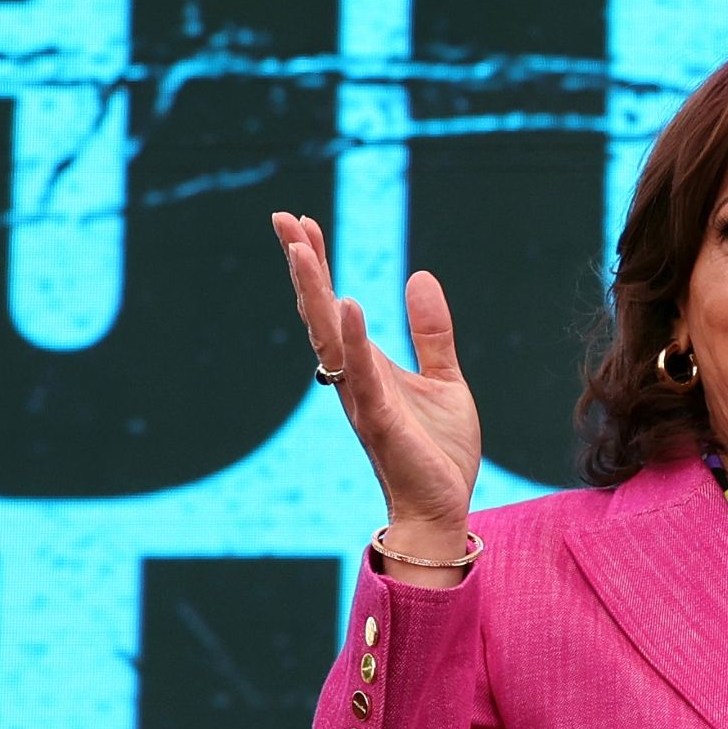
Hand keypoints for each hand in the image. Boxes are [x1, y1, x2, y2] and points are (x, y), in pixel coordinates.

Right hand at [274, 211, 481, 572]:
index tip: (302, 221)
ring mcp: (362, 398)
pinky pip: (363, 375)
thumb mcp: (444, 379)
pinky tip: (348, 304)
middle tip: (283, 218)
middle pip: (320, 312)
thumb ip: (430, 333)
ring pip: (329, 338)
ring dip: (314, 292)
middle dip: (303, 265)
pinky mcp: (380, 421)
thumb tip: (419, 276)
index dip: (319, 263)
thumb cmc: (437, 452)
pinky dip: (354, 340)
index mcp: (367, 366)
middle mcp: (354, 378)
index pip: (334, 304)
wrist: (443, 509)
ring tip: (299, 248)